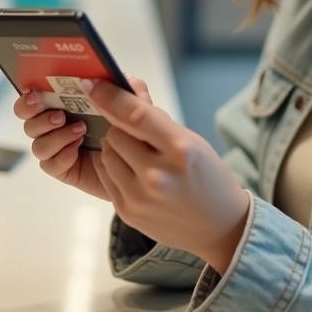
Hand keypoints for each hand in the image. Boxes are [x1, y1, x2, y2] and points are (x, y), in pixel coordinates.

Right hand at [12, 75, 154, 202]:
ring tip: (80, 131)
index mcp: (66, 101)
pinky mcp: (62, 168)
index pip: (35, 92)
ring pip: (36, 142)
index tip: (34, 89)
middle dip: (33, 112)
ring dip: (54, 135)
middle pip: (26, 116)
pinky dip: (61, 155)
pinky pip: (49, 164)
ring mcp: (57, 146)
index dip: (28, 92)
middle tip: (58, 113)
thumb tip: (113, 77)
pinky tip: (76, 151)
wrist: (139, 169)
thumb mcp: (136, 107)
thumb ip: (130, 90)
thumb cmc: (131, 132)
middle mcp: (56, 122)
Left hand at [83, 77, 249, 272]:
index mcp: (181, 150)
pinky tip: (132, 171)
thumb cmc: (208, 178)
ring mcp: (140, 197)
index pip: (135, 115)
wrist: (219, 227)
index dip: (110, 96)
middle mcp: (158, 175)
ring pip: (107, 153)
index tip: (92, 84)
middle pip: (116, 133)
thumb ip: (155, 119)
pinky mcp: (127, 211)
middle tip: (138, 135)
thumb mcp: (191, 141)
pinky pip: (106, 175)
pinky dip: (114, 167)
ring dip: (116, 148)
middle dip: (122, 128)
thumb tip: (124, 89)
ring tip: (137, 155)